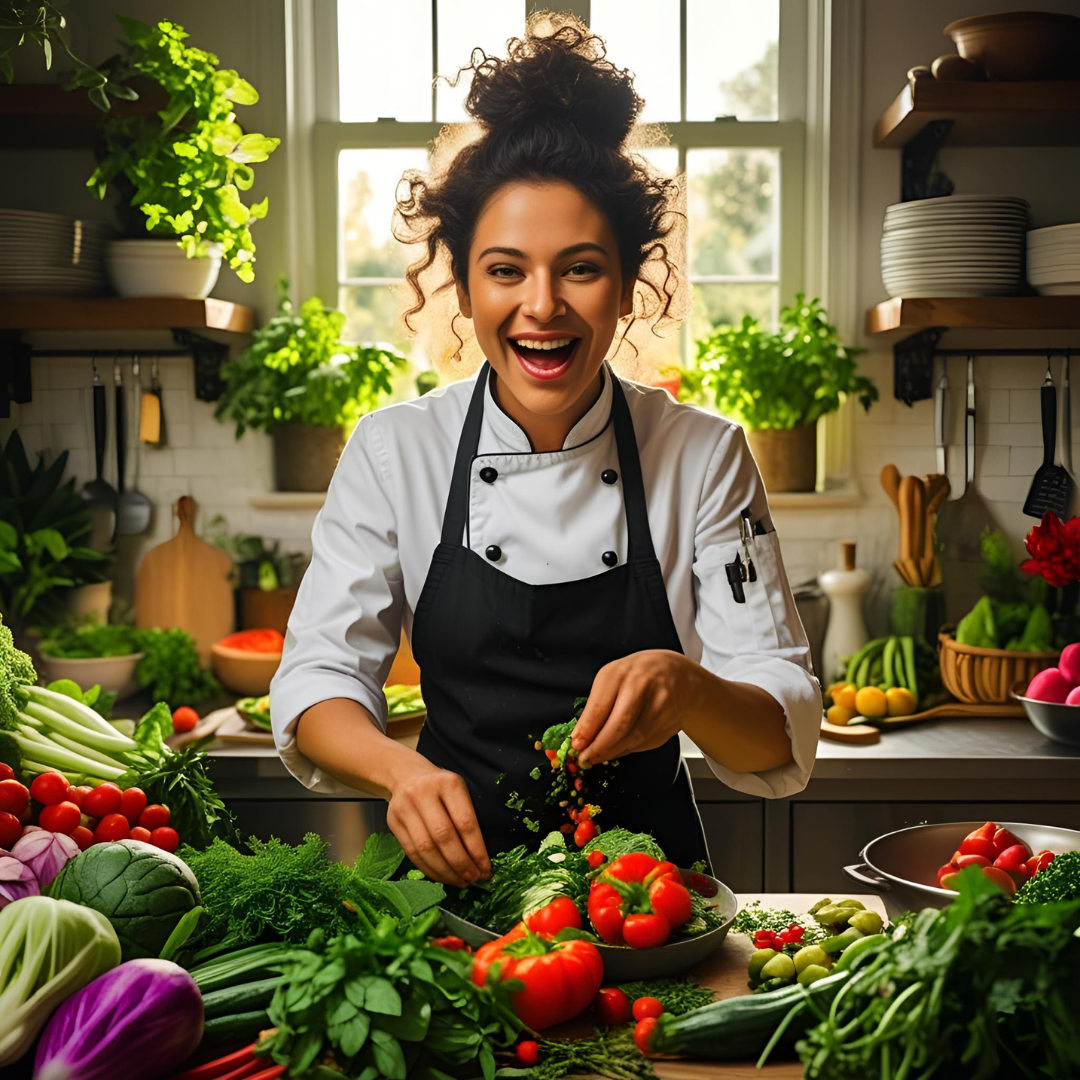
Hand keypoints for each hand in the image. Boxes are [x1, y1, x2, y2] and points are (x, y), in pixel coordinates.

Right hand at [386, 763, 491, 887]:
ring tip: (460, 881)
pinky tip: (442, 876)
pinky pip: (412, 853)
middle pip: (443, 837)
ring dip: (445, 871)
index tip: (486, 869)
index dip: (476, 850)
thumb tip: (480, 860)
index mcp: (448, 783)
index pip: (465, 823)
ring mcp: (405, 808)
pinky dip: (429, 869)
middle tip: (473, 879)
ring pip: (425, 848)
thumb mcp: (457, 791)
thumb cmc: (439, 787)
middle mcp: (424, 793)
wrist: (406, 775)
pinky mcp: (393, 822)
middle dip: (461, 864)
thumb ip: (467, 818)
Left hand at [571, 650, 703, 766]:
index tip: (577, 744)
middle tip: (586, 757)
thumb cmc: (637, 675)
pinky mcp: (670, 722)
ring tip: (599, 755)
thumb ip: (595, 707)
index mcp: (621, 673)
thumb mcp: (611, 679)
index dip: (587, 730)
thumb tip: (581, 737)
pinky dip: (628, 749)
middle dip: (599, 747)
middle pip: (619, 726)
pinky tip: (619, 747)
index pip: (601, 707)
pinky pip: (645, 743)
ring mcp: (660, 705)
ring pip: (633, 739)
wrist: (675, 674)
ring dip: (612, 752)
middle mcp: (643, 687)